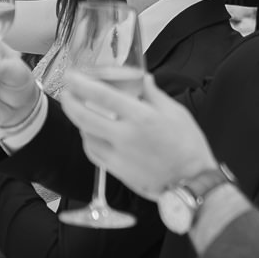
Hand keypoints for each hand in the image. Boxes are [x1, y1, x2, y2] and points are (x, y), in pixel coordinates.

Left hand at [56, 71, 219, 200]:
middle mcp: (125, 136)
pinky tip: (90, 132)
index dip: (81, 84)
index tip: (70, 75)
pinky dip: (87, 139)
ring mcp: (117, 155)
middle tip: (66, 92)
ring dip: (77, 120)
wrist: (191, 181)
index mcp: (142, 117)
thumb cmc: (188, 146)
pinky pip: (92, 151)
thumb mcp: (176, 112)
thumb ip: (154, 94)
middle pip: (83, 116)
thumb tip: (142, 77)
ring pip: (85, 134)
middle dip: (69, 102)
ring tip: (78, 109)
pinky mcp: (115, 170)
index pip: (102, 96)